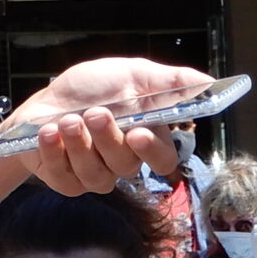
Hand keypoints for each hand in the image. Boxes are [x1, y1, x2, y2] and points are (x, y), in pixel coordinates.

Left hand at [3, 58, 210, 191]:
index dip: (153, 152)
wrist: (45, 101)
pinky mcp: (67, 182)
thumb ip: (170, 81)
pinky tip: (48, 133)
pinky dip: (54, 153)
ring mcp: (94, 175)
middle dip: (109, 139)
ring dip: (80, 144)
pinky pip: (65, 179)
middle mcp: (122, 161)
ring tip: (66, 120)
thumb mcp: (132, 75)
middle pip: (126, 165)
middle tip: (94, 113)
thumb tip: (210, 81)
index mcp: (145, 137)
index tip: (139, 132)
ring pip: (96, 174)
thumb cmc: (92, 88)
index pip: (163, 160)